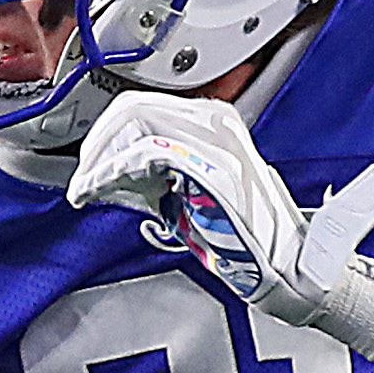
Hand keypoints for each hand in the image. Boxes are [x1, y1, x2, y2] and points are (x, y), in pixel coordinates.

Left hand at [70, 92, 373, 359]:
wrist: (289, 268)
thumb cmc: (244, 235)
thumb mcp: (190, 189)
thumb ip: (151, 172)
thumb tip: (104, 170)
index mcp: (214, 120)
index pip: (142, 104)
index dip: (105, 134)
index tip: (88, 165)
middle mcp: (216, 121)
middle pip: (134, 106)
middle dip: (97, 142)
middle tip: (84, 176)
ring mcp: (218, 142)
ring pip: (136, 122)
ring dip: (100, 158)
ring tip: (87, 187)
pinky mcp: (214, 169)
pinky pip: (149, 153)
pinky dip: (113, 171)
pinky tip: (100, 190)